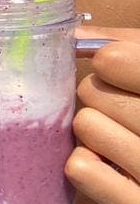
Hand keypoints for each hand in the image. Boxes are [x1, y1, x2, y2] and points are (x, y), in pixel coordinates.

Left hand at [66, 30, 139, 203]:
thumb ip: (128, 47)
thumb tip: (76, 34)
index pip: (118, 62)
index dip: (113, 60)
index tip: (112, 64)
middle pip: (93, 90)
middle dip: (98, 94)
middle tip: (119, 109)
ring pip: (85, 124)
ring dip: (92, 128)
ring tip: (117, 137)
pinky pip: (81, 169)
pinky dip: (84, 163)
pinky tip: (105, 165)